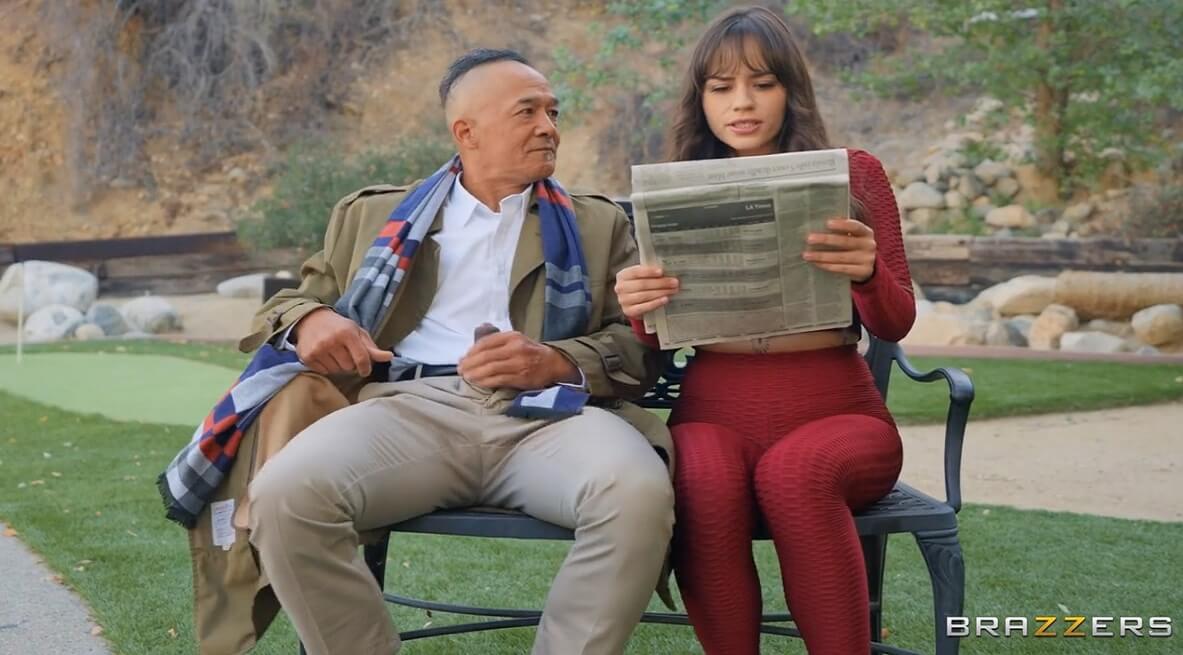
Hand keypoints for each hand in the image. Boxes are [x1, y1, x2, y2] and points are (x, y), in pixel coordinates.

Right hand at [292, 307, 392, 376]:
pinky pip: (324, 372)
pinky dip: (327, 367)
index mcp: (347, 333)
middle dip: (350, 364)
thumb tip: (389, 357)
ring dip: (338, 366)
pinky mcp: (307, 356)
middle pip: (349, 367)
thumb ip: (372, 347)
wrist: (310, 319)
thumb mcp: (357, 332)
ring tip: (335, 354)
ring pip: (336, 371)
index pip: (361, 358)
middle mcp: (331, 340)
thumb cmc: (338, 327)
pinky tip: (325, 356)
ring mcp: (318, 349)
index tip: (365, 370)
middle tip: (346, 354)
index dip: (365, 368)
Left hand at [457, 331, 577, 389]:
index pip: (486, 342)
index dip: (471, 351)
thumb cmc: (530, 352)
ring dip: (475, 374)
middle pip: (486, 356)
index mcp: (512, 337)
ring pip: (490, 368)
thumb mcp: (516, 339)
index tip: (463, 358)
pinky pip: (498, 379)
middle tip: (460, 369)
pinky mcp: (521, 377)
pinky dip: (485, 381)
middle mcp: (515, 348)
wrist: (554, 363)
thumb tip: (475, 340)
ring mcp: (519, 363)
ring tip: (466, 376)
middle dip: (470, 363)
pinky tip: (478, 382)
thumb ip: (497, 339)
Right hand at [614, 265, 679, 318]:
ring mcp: (623, 300)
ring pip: (644, 295)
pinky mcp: (628, 311)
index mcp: (623, 275)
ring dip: (661, 292)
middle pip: (642, 284)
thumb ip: (650, 274)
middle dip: (660, 283)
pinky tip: (665, 299)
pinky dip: (656, 303)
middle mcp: (620, 288)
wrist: (634, 303)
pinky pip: (644, 307)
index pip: (636, 272)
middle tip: (674, 282)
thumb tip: (667, 272)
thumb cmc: (639, 286)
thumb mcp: (641, 277)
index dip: (649, 271)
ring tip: (673, 290)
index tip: (662, 272)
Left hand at [803, 218, 876, 282]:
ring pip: (841, 257)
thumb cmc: (853, 246)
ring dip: (822, 256)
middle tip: (809, 239)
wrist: (866, 267)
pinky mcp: (863, 272)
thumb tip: (817, 223)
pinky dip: (828, 266)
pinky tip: (817, 263)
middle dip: (826, 240)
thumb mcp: (852, 236)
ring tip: (807, 255)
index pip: (855, 226)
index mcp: (866, 232)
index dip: (842, 224)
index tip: (827, 223)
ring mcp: (867, 260)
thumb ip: (841, 230)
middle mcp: (869, 245)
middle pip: (845, 242)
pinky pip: (843, 269)